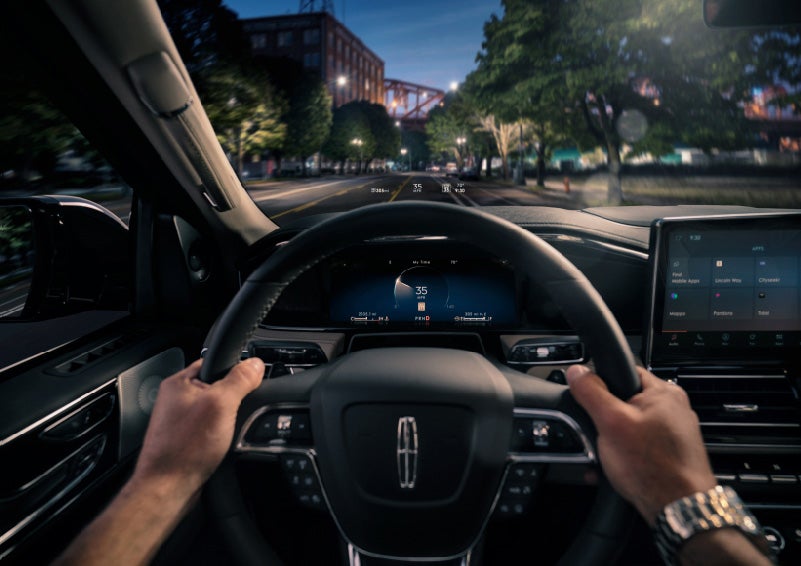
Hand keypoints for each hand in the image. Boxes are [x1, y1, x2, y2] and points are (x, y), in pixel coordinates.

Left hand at [132, 358, 263, 496]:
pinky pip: (211, 428)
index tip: (249, 381)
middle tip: (235, 412)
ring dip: (227, 419)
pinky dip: (221, 435)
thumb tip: (255, 364)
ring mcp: (181, 421)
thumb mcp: (221, 405)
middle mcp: (176, 399)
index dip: (235, 370)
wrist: (167, 489)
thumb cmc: (184, 449)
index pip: (214, 361)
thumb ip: (239, 380)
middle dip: (233, 399)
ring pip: (216, 410)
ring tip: (225, 432)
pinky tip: (221, 444)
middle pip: (218, 387)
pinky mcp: (186, 439)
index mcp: (179, 383)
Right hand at [566, 365, 715, 525]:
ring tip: (607, 458)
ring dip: (612, 442)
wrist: (680, 509)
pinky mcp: (672, 453)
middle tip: (600, 437)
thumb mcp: (611, 423)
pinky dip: (626, 455)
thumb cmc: (655, 469)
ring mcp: (674, 433)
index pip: (623, 371)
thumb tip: (577, 371)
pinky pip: (640, 446)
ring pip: (630, 427)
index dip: (601, 385)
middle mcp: (673, 409)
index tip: (590, 403)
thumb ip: (592, 392)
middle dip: (604, 422)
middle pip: (624, 402)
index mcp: (664, 392)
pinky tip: (617, 469)